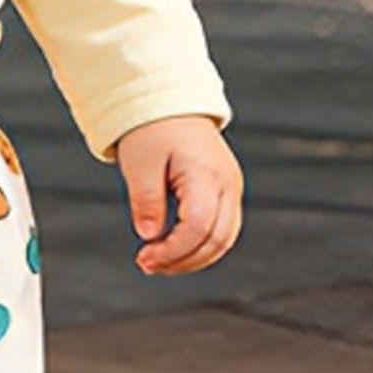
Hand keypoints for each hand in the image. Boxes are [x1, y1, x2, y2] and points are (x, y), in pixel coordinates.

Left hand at [116, 115, 243, 275]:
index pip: (198, 226)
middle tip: (148, 265)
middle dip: (182, 261)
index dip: (172, 250)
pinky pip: (222, 231)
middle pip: (216, 240)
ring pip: (224, 240)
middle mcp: (228, 184)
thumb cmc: (153, 130)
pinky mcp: (227, 194)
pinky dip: (200, 247)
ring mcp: (232, 189)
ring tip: (159, 264)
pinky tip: (174, 253)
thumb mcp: (140, 163)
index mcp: (206, 173)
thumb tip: (148, 235)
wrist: (171, 106)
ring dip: (193, 260)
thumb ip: (146, 200)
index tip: (144, 256)